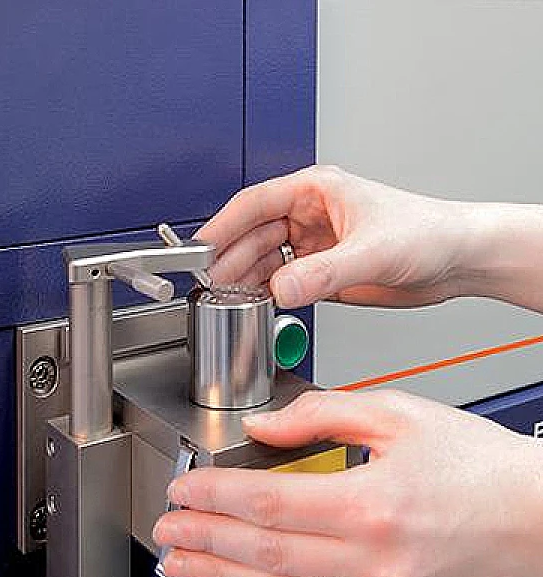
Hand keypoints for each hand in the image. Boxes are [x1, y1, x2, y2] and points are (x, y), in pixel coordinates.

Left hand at [153, 390, 542, 576]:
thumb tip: (267, 425)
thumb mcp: (399, 414)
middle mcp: (371, 561)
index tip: (183, 487)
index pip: (267, 501)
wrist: (537, 516)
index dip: (215, 495)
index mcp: (370, 503)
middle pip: (263, 552)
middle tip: (165, 530)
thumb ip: (324, 413)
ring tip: (181, 566)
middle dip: (205, 539)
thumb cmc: (477, 462)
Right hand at [195, 165, 471, 307]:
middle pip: (253, 235)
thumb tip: (281, 288)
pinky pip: (284, 282)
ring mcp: (314, 245)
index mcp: (316, 191)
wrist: (457, 260)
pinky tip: (256, 304)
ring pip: (265, 261)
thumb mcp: (374, 250)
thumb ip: (324, 272)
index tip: (200, 248)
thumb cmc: (428, 232)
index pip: (254, 203)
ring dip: (246, 279)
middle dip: (230, 259)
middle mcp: (310, 216)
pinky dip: (268, 294)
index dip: (222, 226)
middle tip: (210, 283)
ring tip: (227, 297)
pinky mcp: (322, 272)